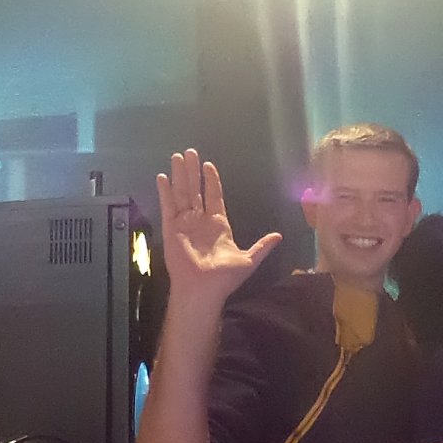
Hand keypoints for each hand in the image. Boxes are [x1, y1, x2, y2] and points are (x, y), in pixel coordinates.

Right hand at [153, 149, 280, 302]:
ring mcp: (185, 223)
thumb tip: (279, 236)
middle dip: (193, 171)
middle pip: (196, 189)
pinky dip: (165, 192)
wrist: (204, 290)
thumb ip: (262, 246)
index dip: (211, 180)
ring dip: (180, 175)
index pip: (214, 196)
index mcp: (218, 224)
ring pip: (182, 193)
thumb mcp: (249, 259)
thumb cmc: (225, 277)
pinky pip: (168, 206)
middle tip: (190, 152)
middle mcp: (200, 220)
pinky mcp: (171, 228)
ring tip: (178, 156)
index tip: (208, 165)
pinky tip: (163, 177)